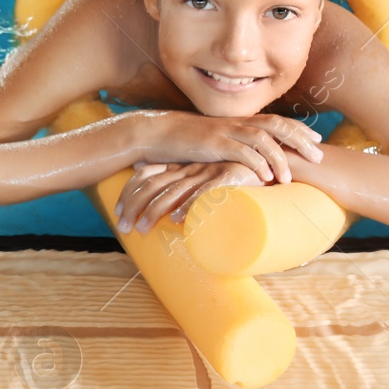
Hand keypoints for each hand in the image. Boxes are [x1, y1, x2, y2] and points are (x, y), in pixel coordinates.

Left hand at [115, 160, 268, 234]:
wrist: (271, 159)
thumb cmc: (233, 173)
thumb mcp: (203, 175)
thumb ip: (184, 183)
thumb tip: (161, 200)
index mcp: (182, 166)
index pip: (146, 175)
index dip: (129, 194)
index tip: (118, 214)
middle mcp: (190, 167)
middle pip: (153, 185)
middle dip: (134, 207)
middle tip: (124, 229)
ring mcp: (208, 171)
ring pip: (174, 190)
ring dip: (155, 211)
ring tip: (143, 229)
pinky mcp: (228, 177)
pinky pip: (205, 192)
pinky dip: (190, 205)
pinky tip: (178, 219)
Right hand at [136, 110, 322, 184]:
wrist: (157, 133)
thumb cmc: (186, 141)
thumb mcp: (216, 141)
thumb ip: (234, 147)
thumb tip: (252, 162)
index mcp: (239, 121)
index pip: (277, 120)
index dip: (299, 128)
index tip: (317, 139)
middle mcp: (236, 123)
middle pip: (277, 125)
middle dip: (300, 140)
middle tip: (318, 156)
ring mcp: (225, 131)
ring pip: (262, 139)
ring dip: (279, 157)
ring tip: (290, 177)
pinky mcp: (212, 144)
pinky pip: (240, 152)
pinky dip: (256, 163)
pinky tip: (266, 178)